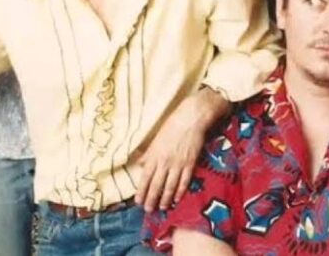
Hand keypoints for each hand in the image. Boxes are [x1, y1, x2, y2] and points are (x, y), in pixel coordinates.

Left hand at [135, 93, 220, 211]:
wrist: (191, 118)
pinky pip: (184, 181)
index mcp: (154, 156)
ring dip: (165, 199)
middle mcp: (164, 162)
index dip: (141, 191)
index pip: (145, 178)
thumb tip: (139, 164)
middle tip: (148, 210)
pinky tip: (177, 199)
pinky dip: (180, 191)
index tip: (137, 201)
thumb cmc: (171, 126)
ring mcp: (178, 164)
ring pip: (170, 186)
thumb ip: (147, 153)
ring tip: (161, 207)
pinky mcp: (190, 163)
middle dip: (151, 199)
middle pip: (156, 185)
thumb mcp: (155, 139)